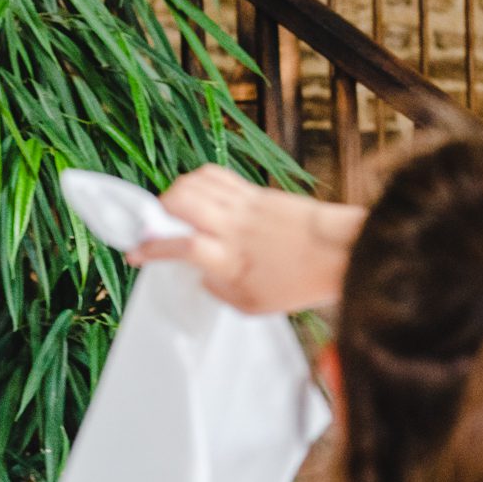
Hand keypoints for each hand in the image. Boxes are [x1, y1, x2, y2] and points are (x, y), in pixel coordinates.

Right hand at [126, 164, 359, 312]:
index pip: (182, 246)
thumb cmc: (302, 283)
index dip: (152, 248)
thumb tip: (200, 275)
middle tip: (157, 225)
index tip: (135, 254)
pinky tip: (201, 196)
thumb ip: (218, 291)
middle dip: (156, 212)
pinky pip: (218, 176)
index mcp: (233, 260)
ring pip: (196, 182)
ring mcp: (246, 205)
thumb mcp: (253, 305)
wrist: (347, 253)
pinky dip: (199, 181)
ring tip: (177, 210)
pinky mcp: (258, 191)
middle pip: (181, 201)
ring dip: (176, 192)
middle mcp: (235, 227)